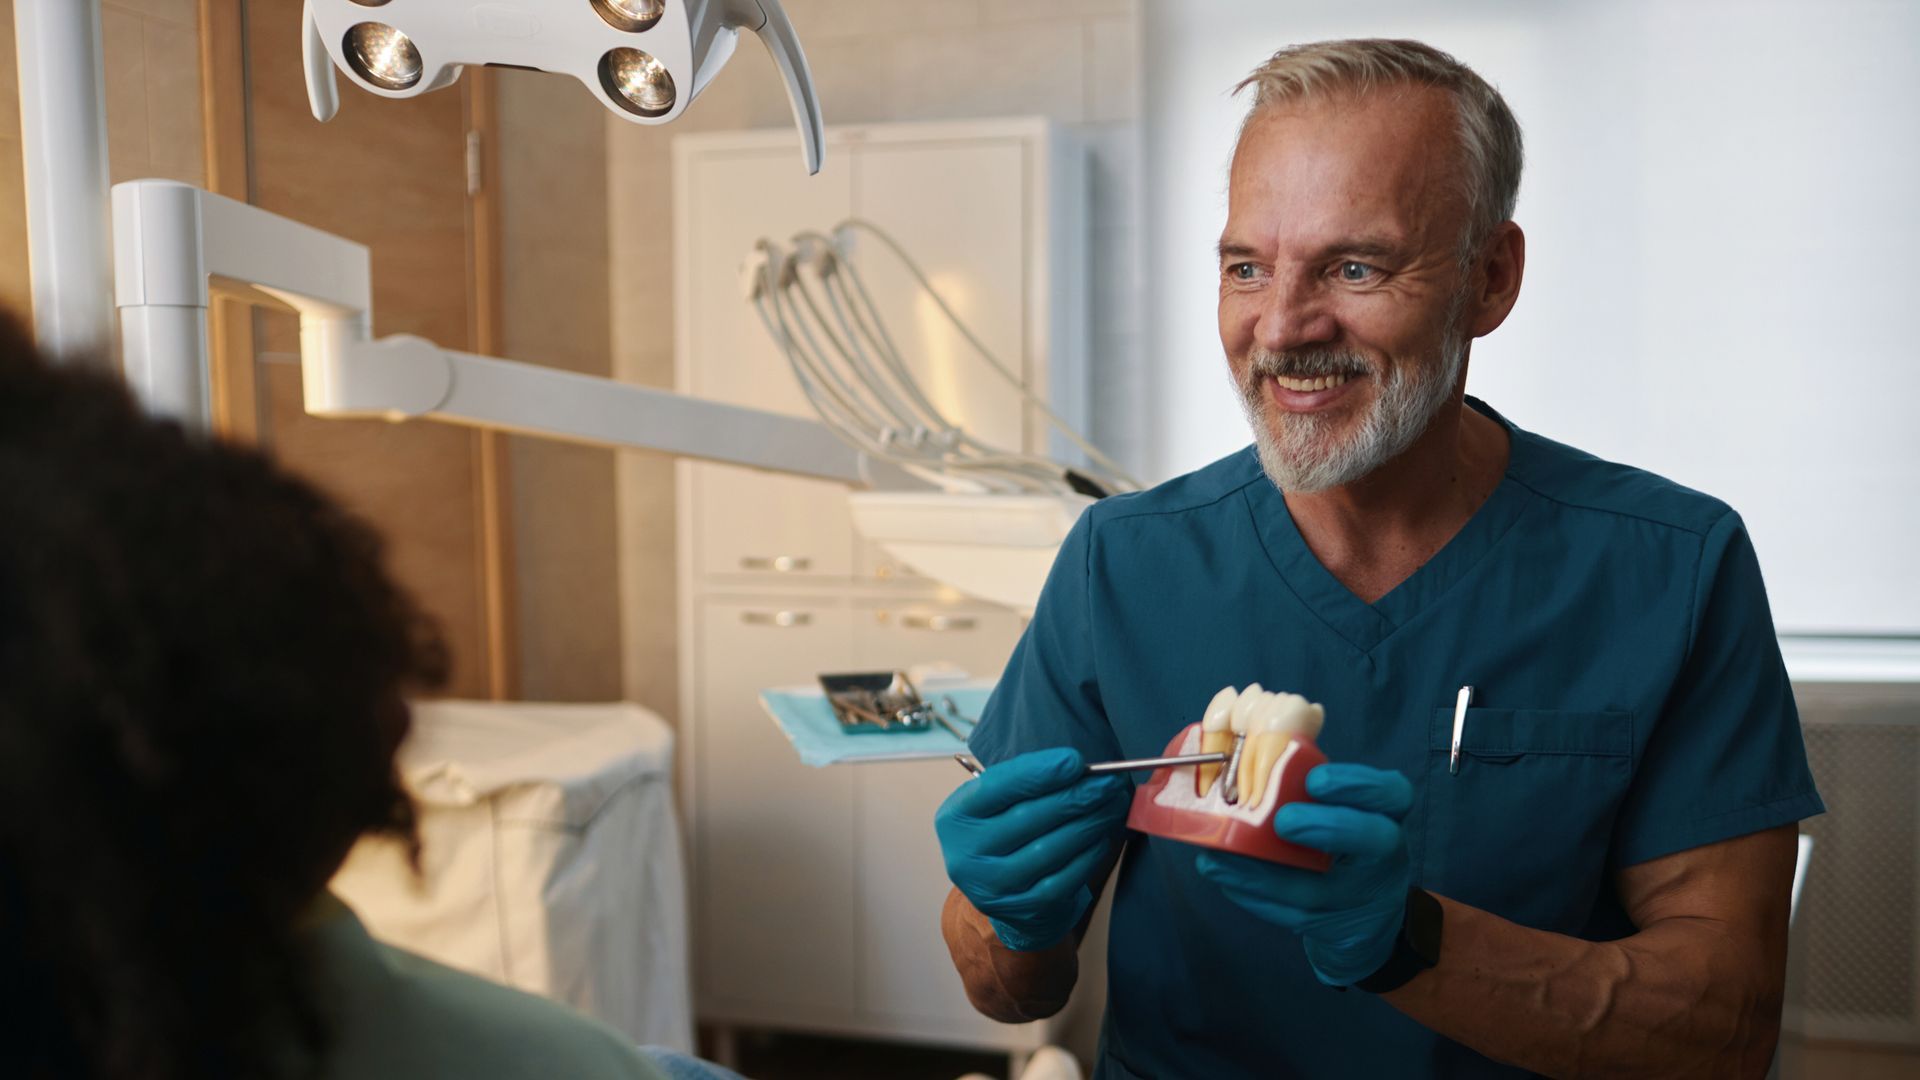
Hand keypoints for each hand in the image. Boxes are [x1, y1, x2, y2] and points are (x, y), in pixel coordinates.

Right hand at [935, 747, 1131, 951]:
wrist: (1000, 891)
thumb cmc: (1004, 832)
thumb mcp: (997, 805)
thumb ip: (1027, 783)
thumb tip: (1079, 768)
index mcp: (955, 817)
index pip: (997, 787)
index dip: (1038, 772)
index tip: (1075, 761)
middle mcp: (966, 854)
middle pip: (1028, 818)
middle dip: (1075, 795)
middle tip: (1109, 781)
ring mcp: (992, 886)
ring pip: (1050, 849)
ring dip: (1089, 822)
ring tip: (1112, 804)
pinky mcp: (1021, 909)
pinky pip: (1064, 878)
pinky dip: (1088, 854)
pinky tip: (1101, 836)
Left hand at [1194, 763, 1413, 985]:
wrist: (1365, 918)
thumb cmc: (1338, 843)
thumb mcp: (1337, 810)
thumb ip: (1305, 789)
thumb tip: (1249, 763)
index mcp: (1387, 814)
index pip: (1391, 793)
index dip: (1356, 784)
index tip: (1315, 779)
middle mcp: (1386, 855)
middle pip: (1374, 839)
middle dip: (1325, 826)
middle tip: (1283, 820)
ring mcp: (1364, 898)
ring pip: (1317, 890)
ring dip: (1261, 874)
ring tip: (1218, 858)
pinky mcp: (1338, 930)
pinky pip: (1293, 916)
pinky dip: (1254, 897)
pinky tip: (1225, 879)